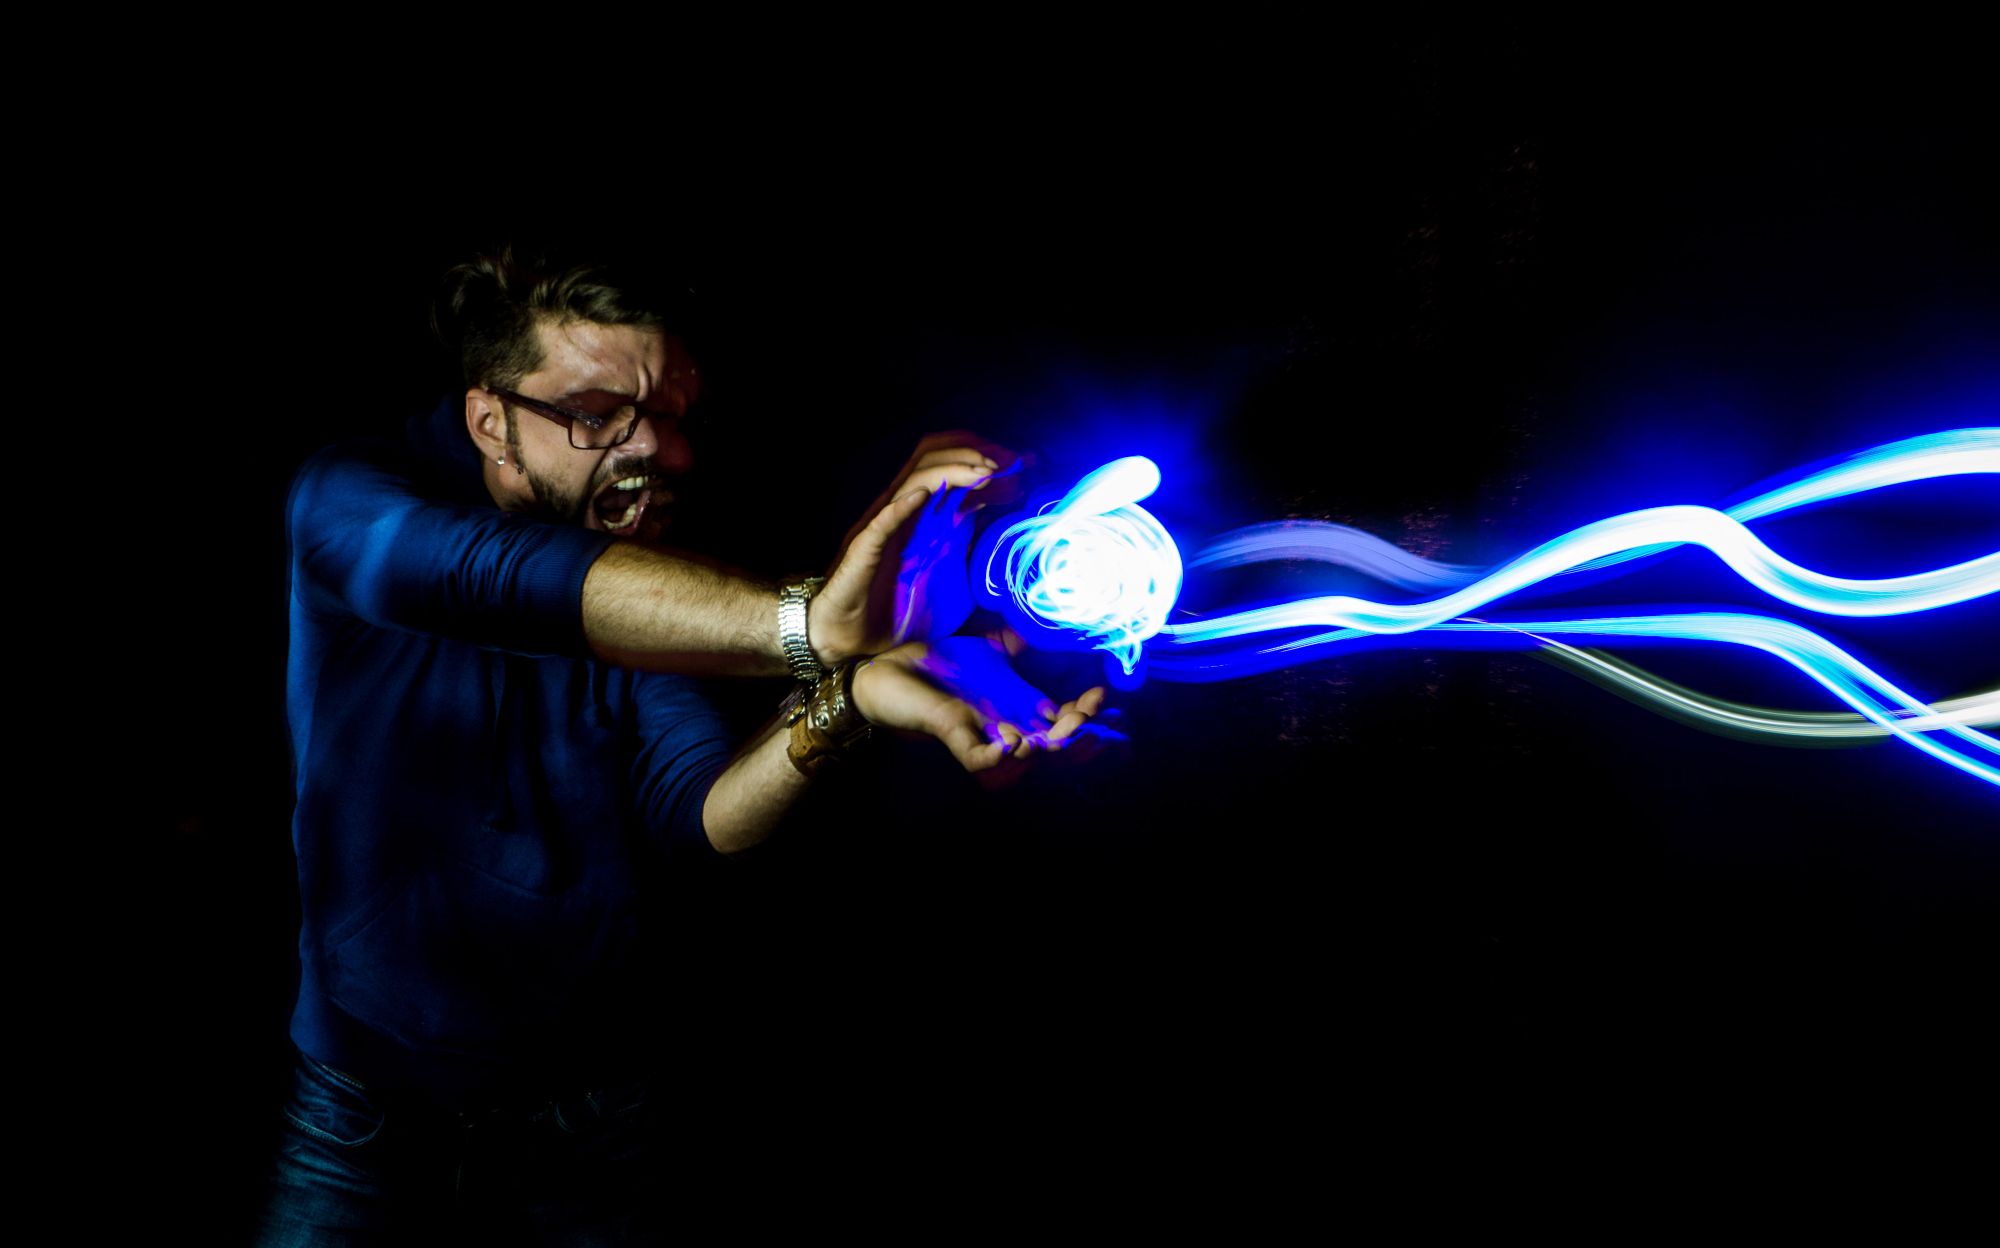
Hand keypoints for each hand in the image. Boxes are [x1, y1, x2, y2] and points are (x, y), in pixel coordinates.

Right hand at [813, 432, 1027, 661]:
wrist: (857, 645)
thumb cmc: (903, 616)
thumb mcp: (958, 591)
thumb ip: (984, 570)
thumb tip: (1022, 569)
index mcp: (934, 520)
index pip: (962, 472)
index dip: (993, 462)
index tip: (1028, 464)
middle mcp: (913, 515)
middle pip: (940, 459)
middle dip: (976, 452)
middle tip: (1012, 461)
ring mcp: (888, 528)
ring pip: (915, 478)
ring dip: (951, 469)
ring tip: (984, 471)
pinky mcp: (864, 550)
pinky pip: (881, 521)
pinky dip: (902, 505)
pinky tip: (926, 494)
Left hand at [850, 635, 1113, 777]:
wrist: (884, 669)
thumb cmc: (933, 663)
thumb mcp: (985, 648)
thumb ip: (1016, 640)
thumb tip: (1049, 616)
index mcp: (1015, 706)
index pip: (1062, 720)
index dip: (1085, 713)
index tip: (1101, 693)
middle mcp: (1002, 725)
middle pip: (1053, 747)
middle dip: (1077, 736)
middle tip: (1086, 715)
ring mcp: (978, 733)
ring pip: (1023, 760)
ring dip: (1044, 751)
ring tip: (1055, 734)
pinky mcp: (952, 734)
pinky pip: (981, 761)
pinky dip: (999, 757)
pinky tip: (1013, 738)